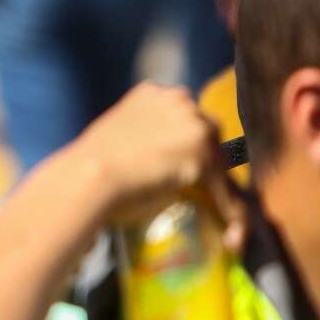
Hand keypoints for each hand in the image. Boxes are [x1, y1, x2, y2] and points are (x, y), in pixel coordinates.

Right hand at [65, 82, 243, 246]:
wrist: (89, 175)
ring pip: (218, 158)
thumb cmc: (92, 163)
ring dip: (219, 183)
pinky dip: (226, 207)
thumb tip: (155, 159)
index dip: (184, 142)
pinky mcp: (203, 153)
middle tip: (196, 186)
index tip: (180, 163)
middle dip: (204, 157)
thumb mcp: (117, 134)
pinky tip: (229, 226)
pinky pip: (223, 185)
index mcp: (153, 92)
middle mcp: (177, 100)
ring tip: (219, 209)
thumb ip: (143, 135)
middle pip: (207, 131)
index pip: (183, 116)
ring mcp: (193, 124)